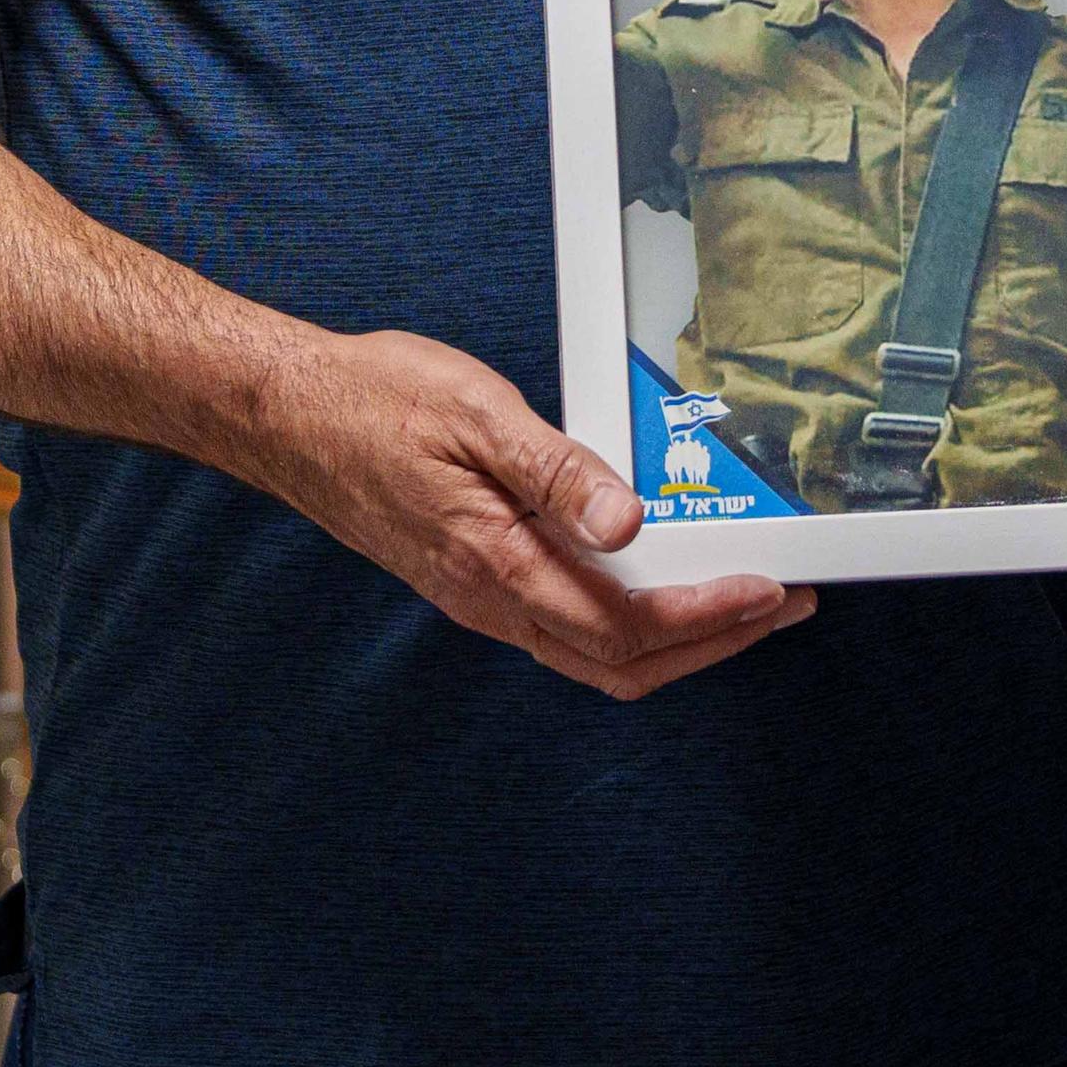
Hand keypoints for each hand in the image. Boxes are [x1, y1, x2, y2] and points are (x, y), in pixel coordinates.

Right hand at [244, 327, 811, 700]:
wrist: (286, 417)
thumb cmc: (373, 403)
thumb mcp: (476, 414)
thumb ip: (557, 470)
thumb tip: (630, 520)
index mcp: (495, 565)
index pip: (623, 624)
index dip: (706, 617)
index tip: (765, 591)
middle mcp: (489, 601)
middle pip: (621, 664)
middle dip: (712, 643)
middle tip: (780, 605)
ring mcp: (480, 601)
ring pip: (593, 655)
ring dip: (676, 640)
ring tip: (739, 602)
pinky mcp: (473, 584)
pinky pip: (565, 629)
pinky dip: (629, 622)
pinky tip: (657, 583)